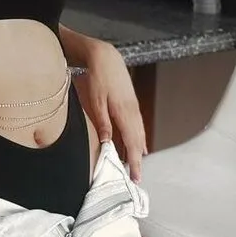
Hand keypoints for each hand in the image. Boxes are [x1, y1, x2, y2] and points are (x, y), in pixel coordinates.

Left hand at [72, 41, 147, 181]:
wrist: (107, 58)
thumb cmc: (99, 78)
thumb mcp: (96, 100)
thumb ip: (103, 122)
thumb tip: (106, 142)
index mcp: (124, 113)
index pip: (133, 143)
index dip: (135, 161)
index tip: (135, 176)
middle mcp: (133, 112)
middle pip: (139, 141)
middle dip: (138, 160)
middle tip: (136, 178)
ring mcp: (134, 108)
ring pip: (140, 134)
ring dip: (139, 151)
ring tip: (137, 166)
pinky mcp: (132, 104)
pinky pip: (138, 126)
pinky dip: (139, 138)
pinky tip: (139, 145)